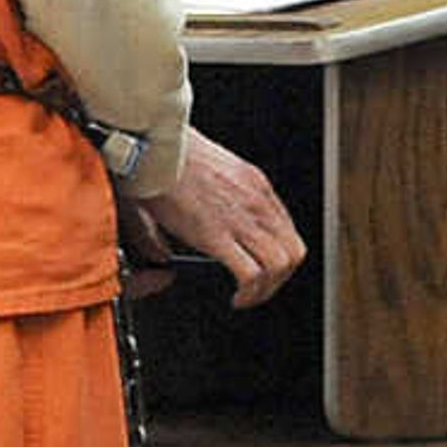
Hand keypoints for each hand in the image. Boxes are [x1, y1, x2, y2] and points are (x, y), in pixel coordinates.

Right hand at [129, 130, 304, 309]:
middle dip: (280, 279)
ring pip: (279, 266)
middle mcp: (256, 202)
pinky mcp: (218, 235)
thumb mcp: (199, 177)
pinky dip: (249, 293)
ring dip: (266, 290)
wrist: (153, 148)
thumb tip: (167, 248)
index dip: (280, 255)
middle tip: (262, 289)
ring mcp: (240, 219)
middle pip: (293, 251)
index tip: (266, 268)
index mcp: (255, 185)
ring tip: (248, 298)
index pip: (287, 229)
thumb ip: (197, 211)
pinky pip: (251, 274)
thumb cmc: (167, 157)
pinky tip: (237, 298)